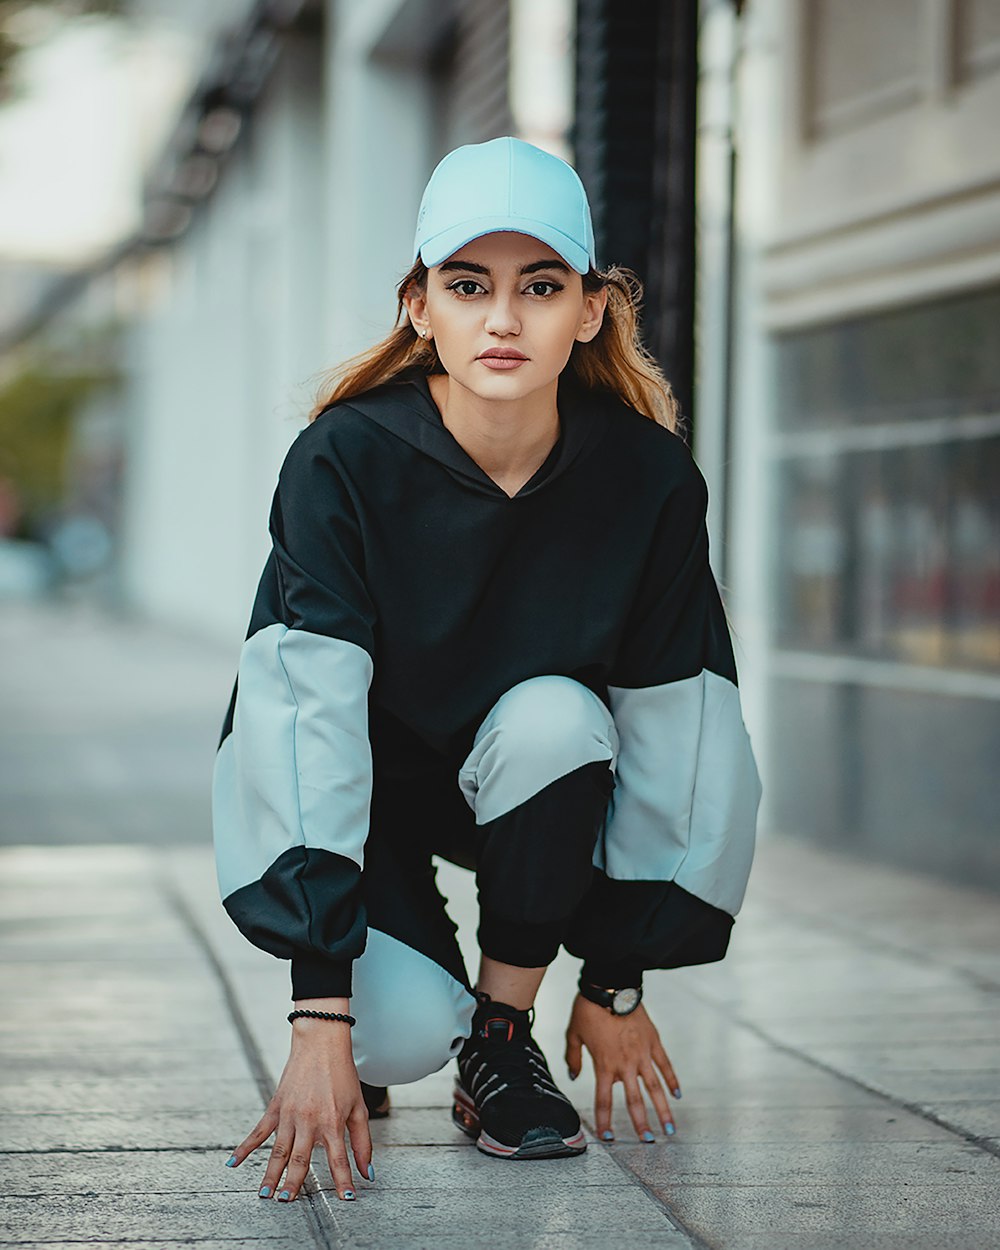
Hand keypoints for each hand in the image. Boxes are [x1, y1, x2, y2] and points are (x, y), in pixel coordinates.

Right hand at [225, 1018, 371, 1202]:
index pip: (338, 1160)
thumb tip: (369, 1173)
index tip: (345, 1199)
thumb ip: (363, 1142)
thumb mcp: (358, 1107)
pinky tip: (233, 1163)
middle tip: (286, 1202)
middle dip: (293, 1184)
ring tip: (265, 1194)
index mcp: (332, 1121)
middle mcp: (309, 1120)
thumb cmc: (343, 1075)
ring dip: (271, 1174)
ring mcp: (290, 1114)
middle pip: (300, 1160)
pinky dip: (245, 1147)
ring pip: (278, 1151)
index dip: (342, 1182)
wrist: (321, 1042)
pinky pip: (259, 1131)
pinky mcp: (276, 1106)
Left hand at [564, 993, 679, 1141]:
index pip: (604, 1100)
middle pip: (634, 1101)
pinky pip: (666, 1065)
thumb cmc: (588, 1009)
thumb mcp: (573, 1034)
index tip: (609, 1138)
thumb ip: (573, 1058)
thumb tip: (574, 1077)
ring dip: (662, 1110)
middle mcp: (625, 1064)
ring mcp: (642, 1054)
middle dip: (641, 1124)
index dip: (605, 1121)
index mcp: (604, 1065)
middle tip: (648, 1142)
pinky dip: (672, 1081)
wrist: (610, 986)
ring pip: (655, 1088)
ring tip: (669, 1130)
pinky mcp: (654, 1042)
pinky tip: (678, 1095)